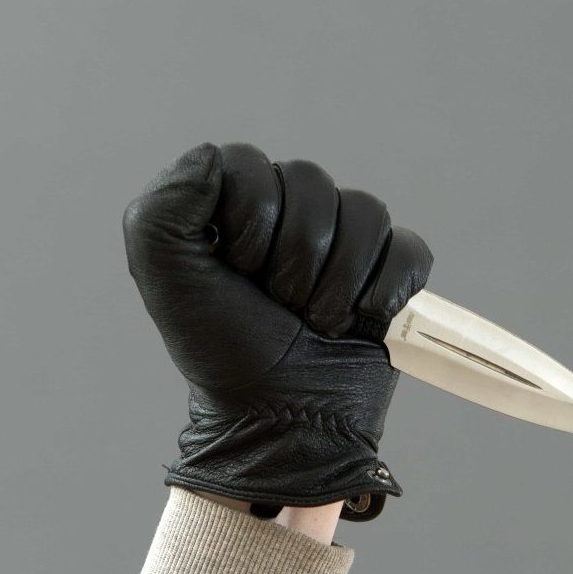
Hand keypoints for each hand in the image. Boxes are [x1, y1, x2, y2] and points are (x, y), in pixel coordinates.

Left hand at [123, 143, 431, 520]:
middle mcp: (292, 213)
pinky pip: (408, 250)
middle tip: (278, 304)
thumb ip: (163, 209)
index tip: (237, 271)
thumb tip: (209, 155)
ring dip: (337, 282)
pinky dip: (383, 293)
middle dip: (294, 256)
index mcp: (235, 205)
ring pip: (366, 212)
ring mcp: (347, 242)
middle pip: (314, 183)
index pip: (251, 164)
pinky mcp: (392, 274)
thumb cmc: (223, 352)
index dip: (250, 219)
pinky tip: (359, 323)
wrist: (283, 417)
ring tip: (316, 321)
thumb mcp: (167, 280)